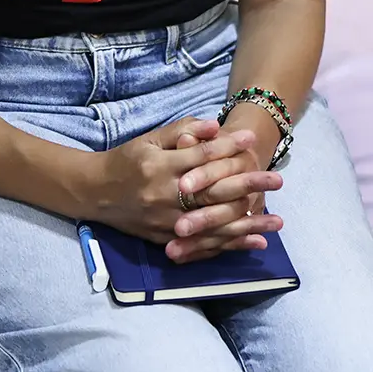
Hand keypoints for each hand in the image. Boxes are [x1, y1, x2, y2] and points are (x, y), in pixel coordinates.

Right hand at [88, 118, 281, 259]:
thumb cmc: (126, 161)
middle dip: (248, 185)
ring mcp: (166, 222)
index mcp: (159, 168)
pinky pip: (202, 245)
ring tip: (277, 221)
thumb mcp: (149, 139)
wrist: (94, 193)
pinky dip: (229, 244)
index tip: (252, 140)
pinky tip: (254, 242)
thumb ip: (181, 131)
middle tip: (278, 180)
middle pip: (212, 193)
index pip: (199, 157)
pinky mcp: (166, 239)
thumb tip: (214, 126)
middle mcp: (164, 197)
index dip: (226, 148)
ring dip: (247, 223)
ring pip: (212, 224)